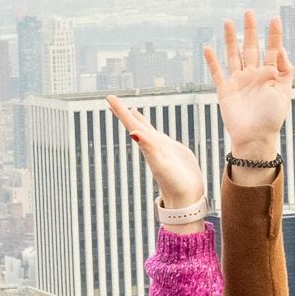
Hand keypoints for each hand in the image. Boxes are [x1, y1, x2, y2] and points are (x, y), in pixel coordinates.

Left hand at [106, 97, 207, 214]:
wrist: (185, 198)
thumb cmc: (174, 183)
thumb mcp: (160, 162)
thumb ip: (148, 146)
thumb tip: (132, 132)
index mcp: (146, 146)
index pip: (131, 124)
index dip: (120, 110)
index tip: (108, 97)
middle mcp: (150, 145)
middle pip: (134, 124)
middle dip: (123, 111)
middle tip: (111, 99)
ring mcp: (160, 147)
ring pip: (144, 129)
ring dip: (135, 119)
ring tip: (127, 109)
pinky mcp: (170, 150)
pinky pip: (156, 135)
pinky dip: (150, 128)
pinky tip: (145, 126)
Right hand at [202, 12, 290, 165]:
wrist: (254, 138)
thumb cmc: (272, 118)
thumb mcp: (284, 92)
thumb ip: (284, 70)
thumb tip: (281, 50)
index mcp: (270, 75)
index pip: (272, 49)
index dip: (274, 34)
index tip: (275, 18)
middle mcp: (253, 75)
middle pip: (251, 47)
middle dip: (250, 30)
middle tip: (249, 12)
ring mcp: (238, 81)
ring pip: (234, 55)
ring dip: (231, 39)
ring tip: (228, 22)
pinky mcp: (225, 90)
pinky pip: (217, 72)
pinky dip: (211, 61)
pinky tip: (208, 48)